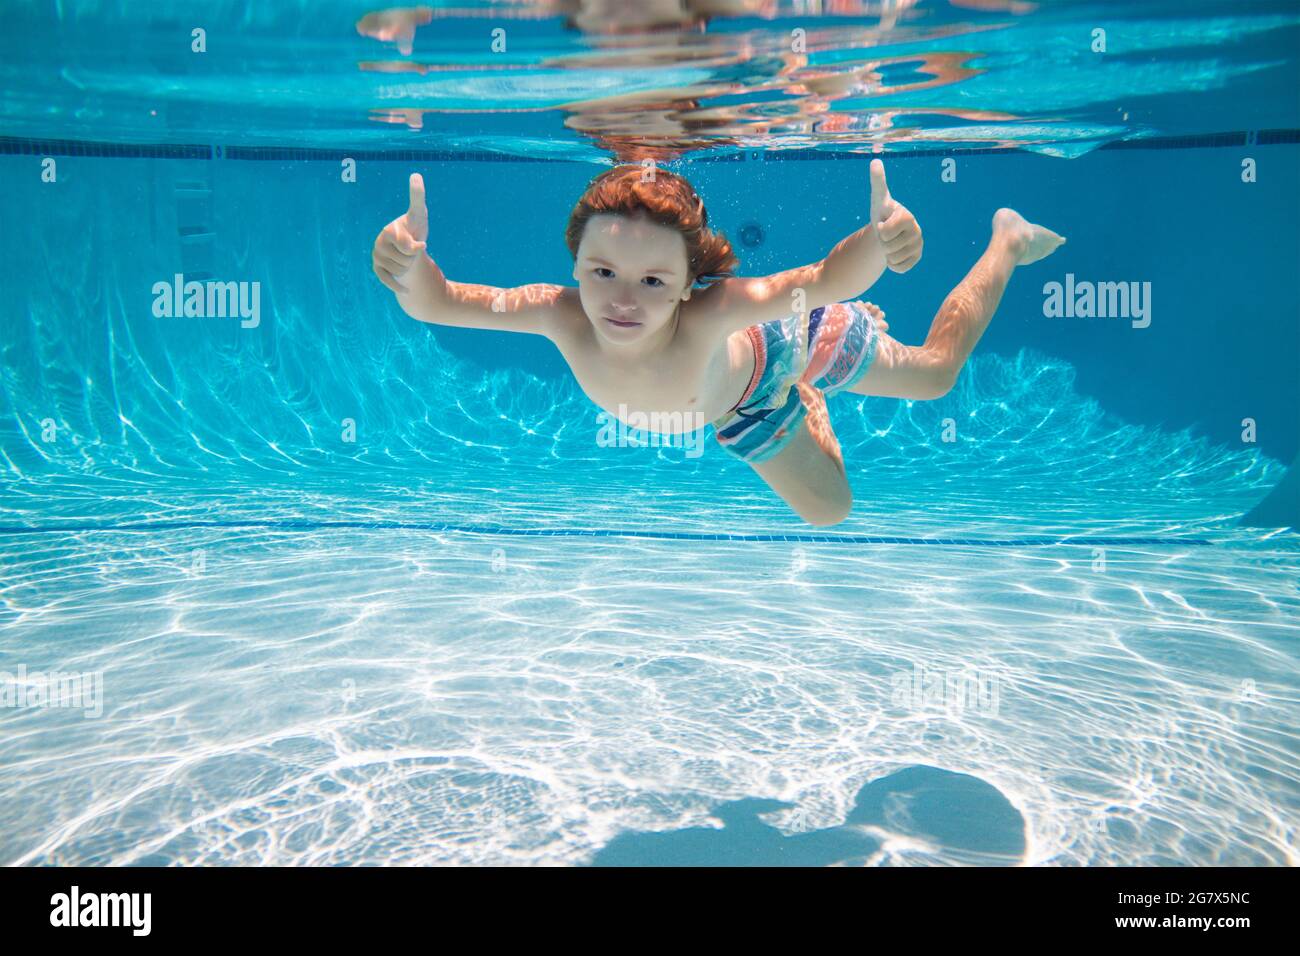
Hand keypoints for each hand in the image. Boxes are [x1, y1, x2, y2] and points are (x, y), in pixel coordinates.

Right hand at [372, 172, 428, 293]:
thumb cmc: (416, 229)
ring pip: (400, 270)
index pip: (408, 247)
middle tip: (411, 252)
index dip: (418, 248)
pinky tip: (407, 290)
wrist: (411, 249)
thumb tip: (415, 174)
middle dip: (413, 258)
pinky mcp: (378, 270)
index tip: (421, 243)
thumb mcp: (419, 214)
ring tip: (406, 259)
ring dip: (408, 268)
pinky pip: (388, 281)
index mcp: (388, 231)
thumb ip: (417, 196)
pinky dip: (398, 286)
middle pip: (405, 260)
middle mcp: (379, 244)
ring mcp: (377, 257)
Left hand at [869, 159, 921, 273]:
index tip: (884, 223)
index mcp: (907, 216)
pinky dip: (892, 264)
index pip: (886, 231)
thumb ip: (878, 181)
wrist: (887, 232)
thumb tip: (874, 161)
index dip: (880, 230)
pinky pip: (899, 268)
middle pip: (887, 247)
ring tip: (890, 241)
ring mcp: (918, 245)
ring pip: (893, 258)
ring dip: (886, 253)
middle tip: (886, 234)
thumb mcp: (878, 199)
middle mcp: (917, 230)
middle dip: (881, 242)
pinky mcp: (917, 258)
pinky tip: (895, 252)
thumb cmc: (882, 213)